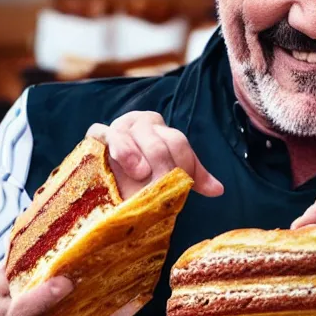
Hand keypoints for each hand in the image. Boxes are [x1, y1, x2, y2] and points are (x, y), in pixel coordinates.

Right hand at [87, 111, 223, 198]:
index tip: (187, 184)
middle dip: (162, 164)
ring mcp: (117, 128)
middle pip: (154, 139)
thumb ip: (192, 176)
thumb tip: (219, 190)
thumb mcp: (170, 173)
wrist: (108, 180)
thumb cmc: (142, 175)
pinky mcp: (97, 136)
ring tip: (141, 173)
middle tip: (162, 186)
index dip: (184, 162)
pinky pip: (101, 133)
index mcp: (160, 130)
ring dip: (134, 154)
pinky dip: (111, 146)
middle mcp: (139, 124)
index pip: (176, 141)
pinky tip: (114, 161)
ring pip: (127, 134)